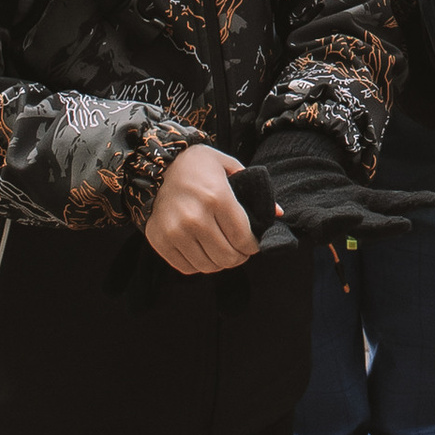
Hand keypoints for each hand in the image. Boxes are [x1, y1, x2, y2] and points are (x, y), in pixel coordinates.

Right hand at [144, 142, 255, 274]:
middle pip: (228, 256)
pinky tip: (203, 251)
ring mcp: (175, 231)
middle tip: (240, 250)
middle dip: (239, 257)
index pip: (244, 238)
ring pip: (208, 266)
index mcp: (217, 197)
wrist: (156, 167)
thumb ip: (253, 190)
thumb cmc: (197, 166)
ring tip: (222, 251)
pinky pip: (187, 268)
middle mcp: (195, 217)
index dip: (253, 246)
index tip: (253, 243)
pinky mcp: (160, 241)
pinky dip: (199, 264)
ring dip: (220, 263)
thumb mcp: (228, 166)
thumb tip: (278, 213)